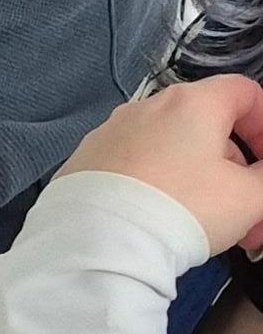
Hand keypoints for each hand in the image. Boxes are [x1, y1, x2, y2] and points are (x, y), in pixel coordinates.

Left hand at [64, 76, 262, 254]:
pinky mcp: (87, 163)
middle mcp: (148, 108)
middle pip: (209, 131)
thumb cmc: (181, 209)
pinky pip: (139, 170)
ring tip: (214, 233)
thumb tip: (260, 173)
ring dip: (204, 188)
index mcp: (192, 103)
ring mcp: (112, 134)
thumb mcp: (248, 198)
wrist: (98, 242)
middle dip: (238, 174)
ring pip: (175, 155)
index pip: (244, 92)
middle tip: (250, 217)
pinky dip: (162, 191)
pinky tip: (168, 227)